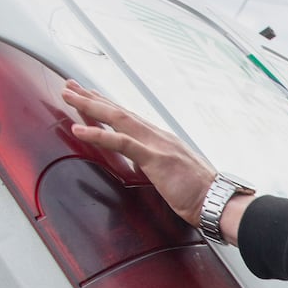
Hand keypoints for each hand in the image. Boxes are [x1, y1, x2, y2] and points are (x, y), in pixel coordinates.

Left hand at [61, 81, 223, 233]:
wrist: (219, 202)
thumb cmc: (203, 195)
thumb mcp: (178, 176)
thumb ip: (162, 166)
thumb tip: (152, 168)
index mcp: (164, 140)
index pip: (131, 118)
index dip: (108, 106)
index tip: (90, 95)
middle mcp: (159, 136)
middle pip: (120, 111)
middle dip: (92, 97)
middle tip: (70, 85)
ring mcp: (157, 145)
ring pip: (118, 118)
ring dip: (90, 106)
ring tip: (68, 96)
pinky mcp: (154, 158)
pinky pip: (121, 142)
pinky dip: (98, 134)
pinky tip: (79, 128)